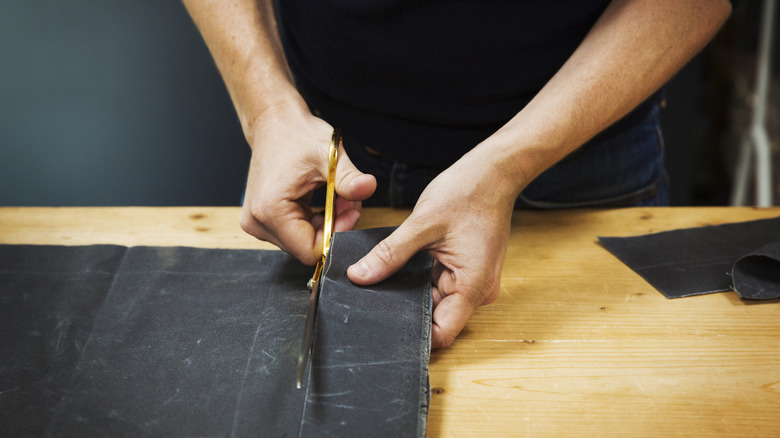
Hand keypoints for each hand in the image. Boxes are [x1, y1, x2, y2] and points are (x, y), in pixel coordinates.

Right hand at [240, 106, 376, 264]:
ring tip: (335, 194)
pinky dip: (314, 220)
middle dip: (333, 226)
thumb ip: (349, 178)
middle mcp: (257, 223)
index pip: (310, 250)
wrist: (274, 122)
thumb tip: (369, 187)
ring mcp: (256, 223)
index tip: (350, 209)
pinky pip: (296, 233)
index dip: (336, 234)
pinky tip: (322, 199)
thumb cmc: (298, 135)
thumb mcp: (329, 156)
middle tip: (346, 199)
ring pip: (303, 241)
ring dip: (325, 223)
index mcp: (270, 211)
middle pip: (306, 247)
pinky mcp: (261, 220)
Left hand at [347, 149, 516, 347]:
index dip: (413, 335)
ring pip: (434, 301)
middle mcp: (477, 290)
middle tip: (374, 298)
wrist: (493, 171)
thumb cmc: (468, 192)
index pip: (442, 333)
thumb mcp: (422, 224)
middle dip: (406, 310)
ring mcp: (472, 281)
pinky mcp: (465, 270)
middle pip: (436, 317)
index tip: (383, 327)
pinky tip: (402, 265)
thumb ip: (389, 254)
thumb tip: (359, 277)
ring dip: (411, 292)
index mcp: (473, 286)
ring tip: (387, 276)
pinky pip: (438, 284)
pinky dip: (419, 278)